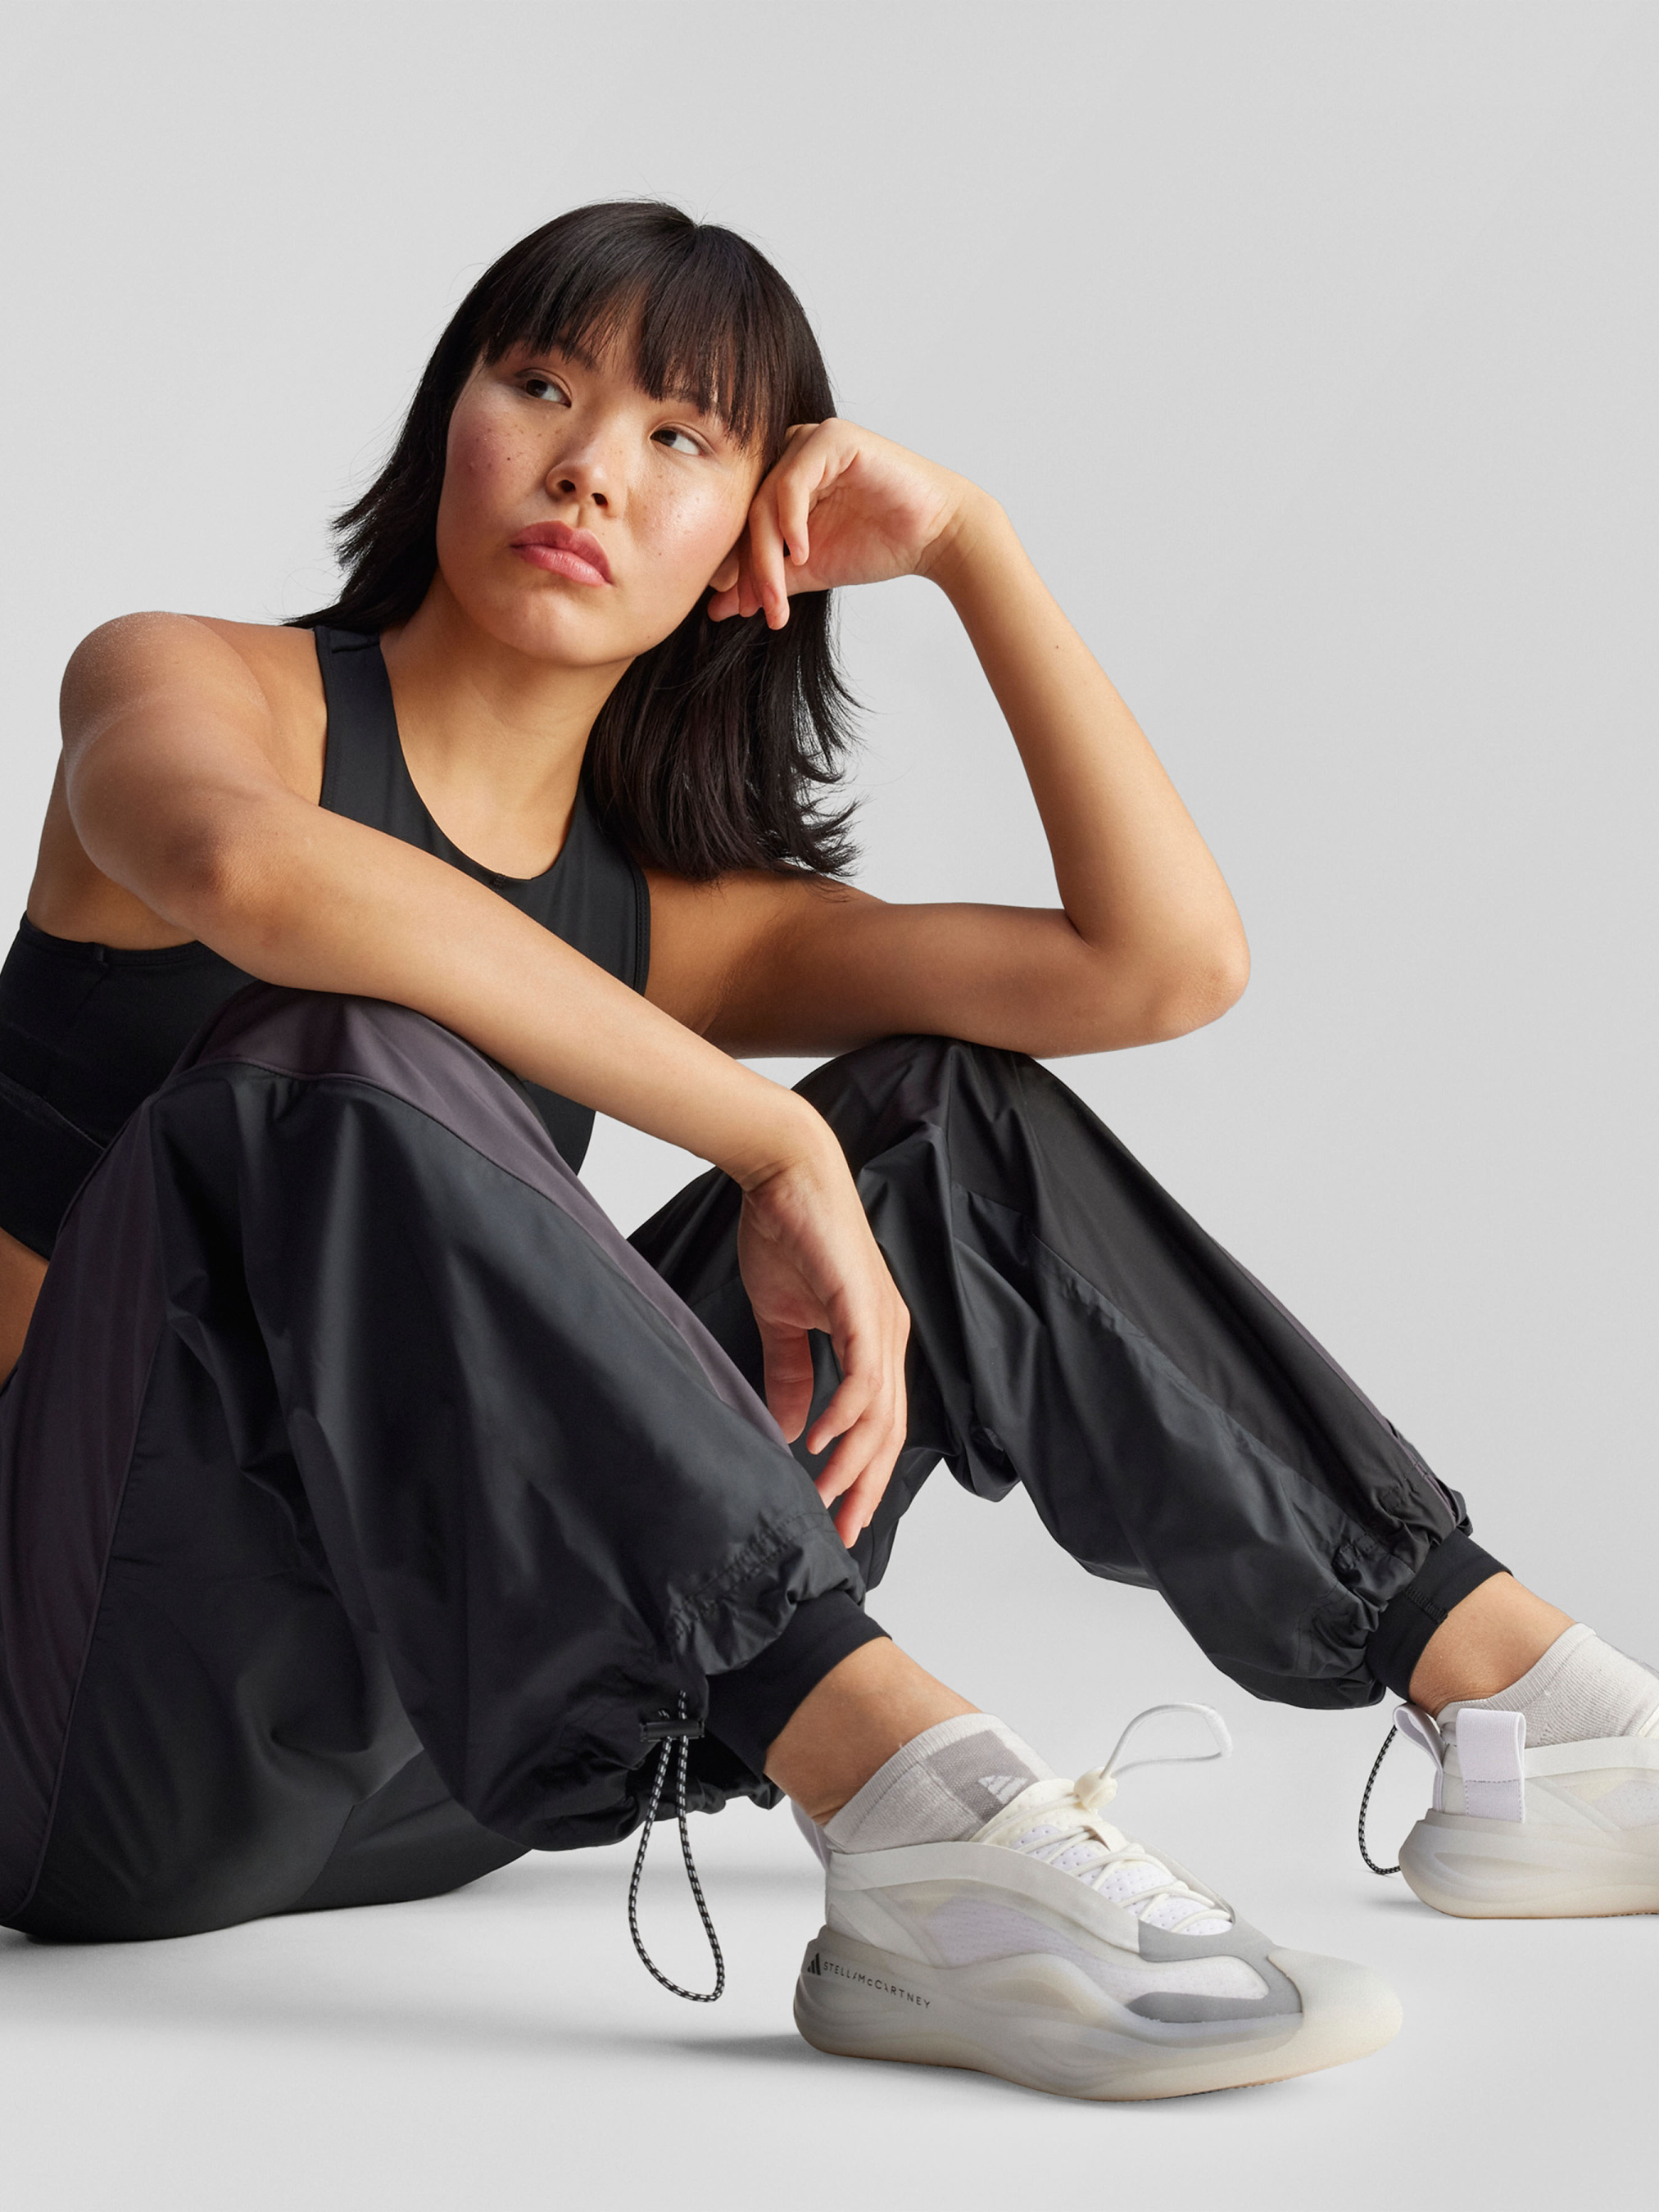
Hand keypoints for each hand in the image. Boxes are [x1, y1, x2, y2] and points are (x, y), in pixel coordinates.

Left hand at [707, 419, 978, 628]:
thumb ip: (766, 581)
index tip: (733, 607)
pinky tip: (801, 554)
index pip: (740, 521)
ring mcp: (809, 442)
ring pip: (765, 501)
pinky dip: (791, 522)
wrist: (934, 536)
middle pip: (748, 513)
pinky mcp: (832, 438)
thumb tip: (716, 608)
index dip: (733, 565)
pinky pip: (793, 481)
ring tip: (776, 596)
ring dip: (766, 556)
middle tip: (753, 608)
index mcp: (779, 479)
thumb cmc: (875, 546)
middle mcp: (789, 454)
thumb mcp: (808, 570)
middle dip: (748, 567)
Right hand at [735, 1134, 910, 1543]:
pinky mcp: (861, 1305)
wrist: (785, 1173)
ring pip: (880, 1412)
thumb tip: (788, 1428)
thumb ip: (789, 1374)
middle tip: (841, 1529)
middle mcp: (888, 1336)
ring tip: (825, 1494)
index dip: (863, 1473)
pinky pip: (862, 1374)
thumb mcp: (784, 1319)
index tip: (838, 1514)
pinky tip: (818, 1442)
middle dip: (867, 1485)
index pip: (879, 1424)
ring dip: (853, 1461)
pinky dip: (845, 1414)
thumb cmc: (789, 1236)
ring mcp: (880, 1321)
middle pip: (890, 1431)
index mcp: (874, 1341)